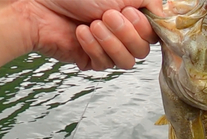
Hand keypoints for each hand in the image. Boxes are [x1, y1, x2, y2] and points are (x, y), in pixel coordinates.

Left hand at [29, 0, 163, 69]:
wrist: (41, 5)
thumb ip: (151, 2)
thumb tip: (166, 15)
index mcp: (132, 18)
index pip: (155, 36)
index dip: (145, 29)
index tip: (130, 13)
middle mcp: (123, 35)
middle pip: (143, 51)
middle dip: (126, 33)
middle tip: (106, 15)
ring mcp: (108, 49)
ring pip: (127, 62)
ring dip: (110, 42)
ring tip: (93, 25)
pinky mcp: (92, 61)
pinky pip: (105, 65)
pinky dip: (93, 47)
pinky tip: (81, 33)